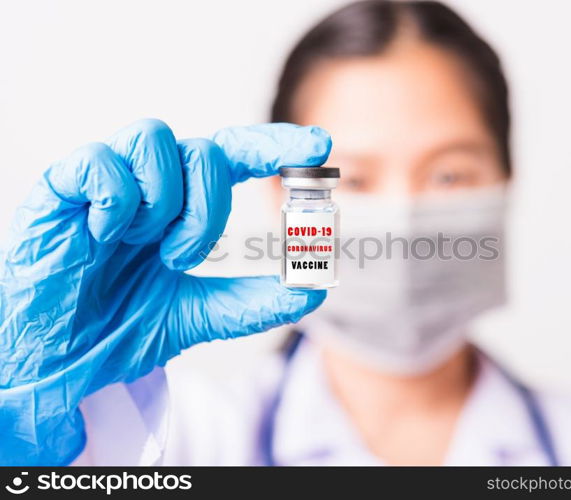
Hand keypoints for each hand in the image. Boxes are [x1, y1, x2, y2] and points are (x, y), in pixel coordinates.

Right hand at [0, 119, 329, 464]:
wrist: (58, 360)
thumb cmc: (120, 326)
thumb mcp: (198, 315)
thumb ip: (251, 302)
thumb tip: (315, 288)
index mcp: (181, 204)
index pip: (235, 154)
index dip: (277, 146)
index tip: (322, 148)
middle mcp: (149, 183)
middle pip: (204, 150)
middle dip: (207, 208)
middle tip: (181, 256)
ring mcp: (106, 180)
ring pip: (156, 139)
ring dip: (163, 202)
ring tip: (140, 245)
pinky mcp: (60, 188)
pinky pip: (100, 162)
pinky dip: (114, 201)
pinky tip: (101, 235)